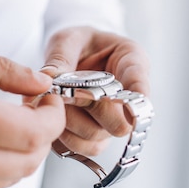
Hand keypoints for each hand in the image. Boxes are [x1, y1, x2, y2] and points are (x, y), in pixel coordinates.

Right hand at [0, 48, 64, 187]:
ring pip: (12, 178)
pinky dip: (2, 166)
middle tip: (36, 110)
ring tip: (15, 124)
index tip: (48, 99)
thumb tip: (39, 81)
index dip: (53, 116)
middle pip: (30, 160)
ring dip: (25, 152)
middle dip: (45, 135)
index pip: (32, 132)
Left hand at [41, 26, 149, 154]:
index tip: (131, 103)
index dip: (137, 94)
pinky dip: (62, 136)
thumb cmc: (77, 43)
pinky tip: (53, 116)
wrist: (73, 56)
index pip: (139, 80)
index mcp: (130, 61)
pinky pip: (81, 148)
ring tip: (56, 102)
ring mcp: (112, 120)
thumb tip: (49, 77)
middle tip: (66, 91)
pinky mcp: (94, 136)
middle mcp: (127, 97)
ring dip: (70, 123)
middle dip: (88, 108)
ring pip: (97, 139)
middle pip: (119, 123)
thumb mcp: (68, 39)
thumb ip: (61, 56)